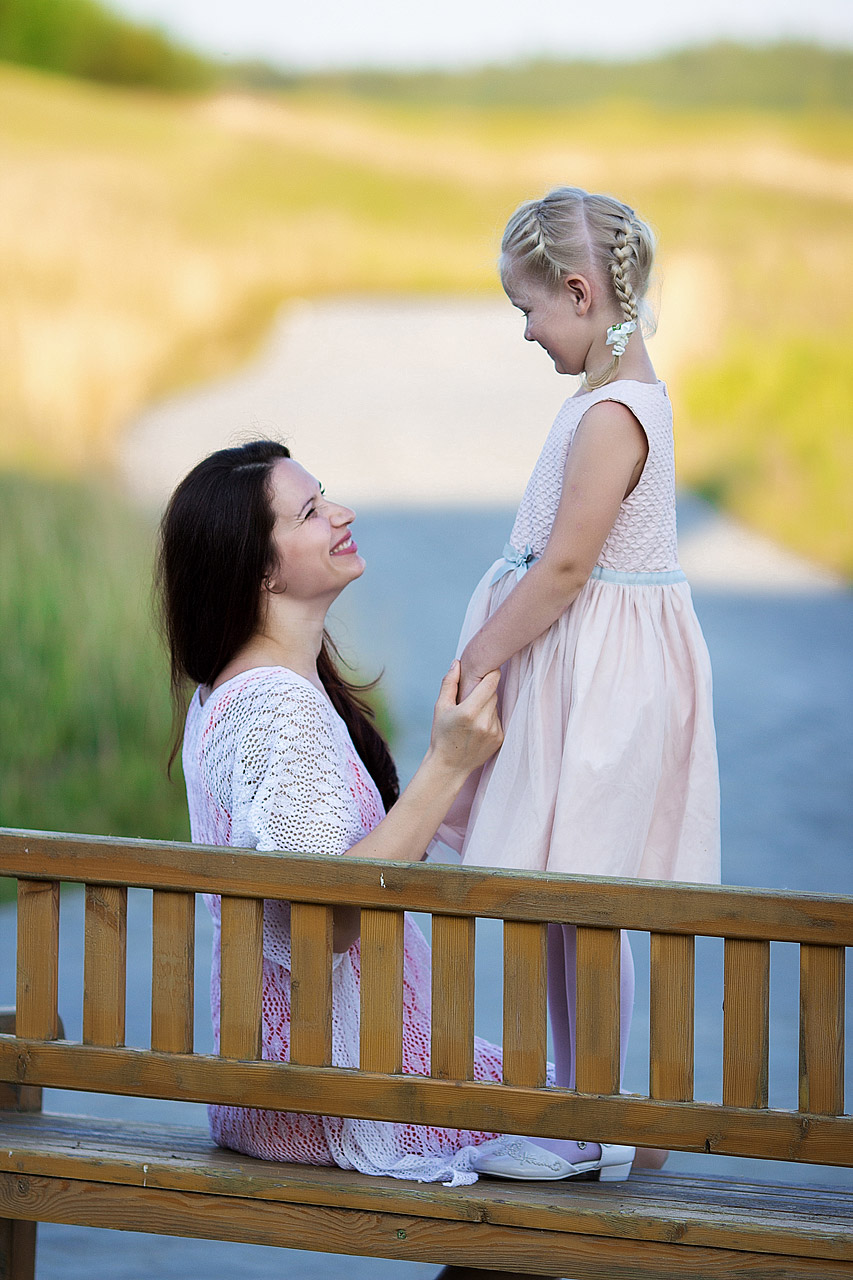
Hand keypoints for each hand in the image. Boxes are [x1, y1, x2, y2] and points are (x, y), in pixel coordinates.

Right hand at [429, 660, 502, 775]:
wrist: (449, 765)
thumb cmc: (442, 734)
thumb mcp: (440, 707)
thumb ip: (450, 683)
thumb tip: (457, 662)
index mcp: (469, 711)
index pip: (491, 683)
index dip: (491, 672)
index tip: (490, 667)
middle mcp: (484, 721)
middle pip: (493, 693)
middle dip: (484, 691)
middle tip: (471, 697)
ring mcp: (494, 731)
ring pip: (495, 706)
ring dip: (486, 706)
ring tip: (471, 717)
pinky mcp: (499, 739)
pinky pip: (497, 719)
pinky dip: (489, 719)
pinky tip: (476, 728)